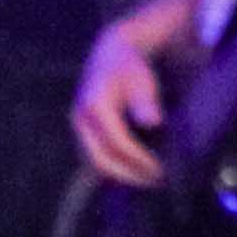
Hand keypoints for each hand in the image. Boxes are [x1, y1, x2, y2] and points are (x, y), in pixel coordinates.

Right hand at [69, 16, 173, 188]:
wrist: (109, 54)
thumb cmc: (130, 67)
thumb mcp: (142, 79)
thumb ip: (146, 102)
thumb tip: (153, 123)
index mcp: (95, 105)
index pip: (116, 142)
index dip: (137, 160)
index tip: (158, 170)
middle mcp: (81, 118)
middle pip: (100, 159)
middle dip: (128, 174)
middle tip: (154, 181)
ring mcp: (78, 126)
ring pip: (94, 161)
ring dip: (120, 174)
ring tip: (146, 179)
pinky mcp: (82, 131)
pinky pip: (93, 157)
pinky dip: (113, 166)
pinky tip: (133, 170)